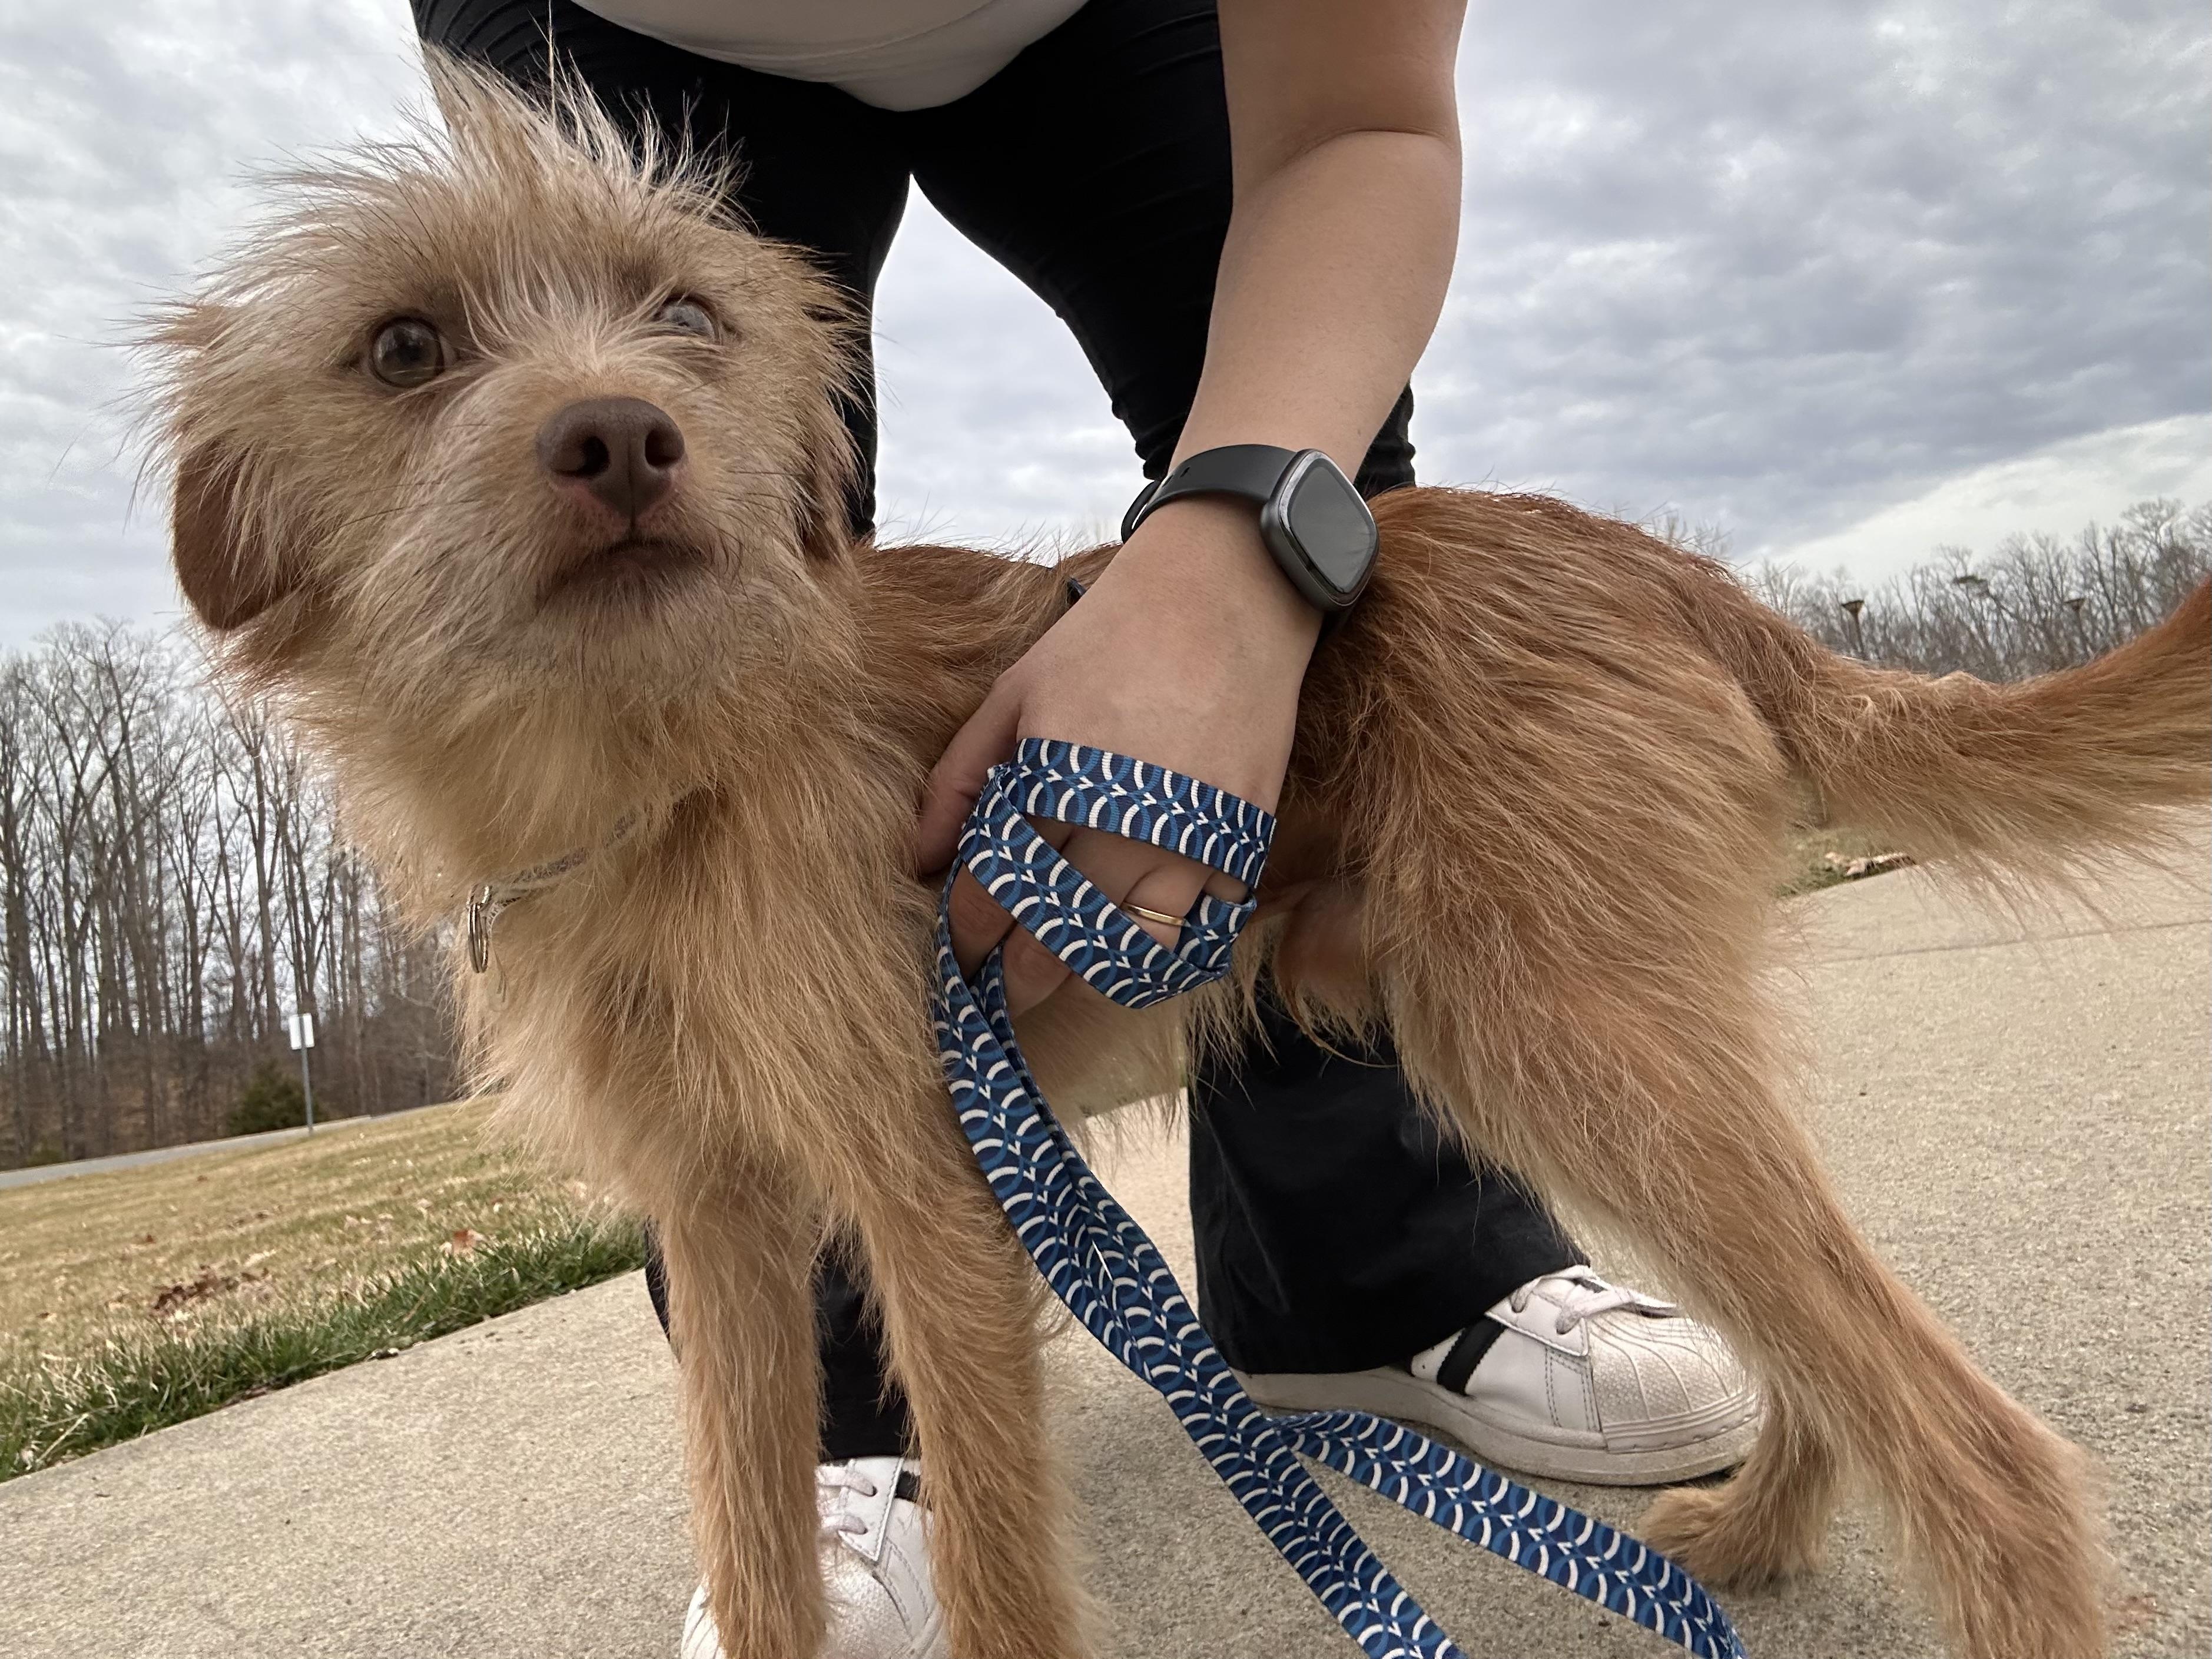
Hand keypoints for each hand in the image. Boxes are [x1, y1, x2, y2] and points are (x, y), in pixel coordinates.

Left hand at [915, 496, 1319, 1013]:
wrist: (1230, 592)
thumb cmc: (1110, 637)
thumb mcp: (1014, 692)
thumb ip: (960, 780)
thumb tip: (918, 862)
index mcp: (1056, 778)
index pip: (995, 890)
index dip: (966, 935)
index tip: (954, 956)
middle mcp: (1123, 818)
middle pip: (1057, 935)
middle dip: (1015, 973)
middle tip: (992, 990)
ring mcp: (1191, 835)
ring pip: (1129, 949)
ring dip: (1085, 975)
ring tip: (1056, 978)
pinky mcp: (1244, 839)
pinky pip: (1199, 929)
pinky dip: (1161, 953)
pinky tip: (1129, 955)